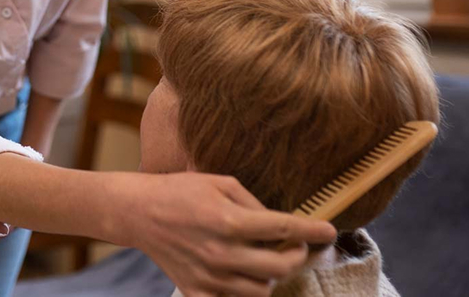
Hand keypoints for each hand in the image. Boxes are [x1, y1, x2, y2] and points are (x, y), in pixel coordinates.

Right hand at [121, 172, 336, 296]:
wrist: (139, 212)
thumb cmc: (180, 191)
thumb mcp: (219, 182)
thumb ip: (253, 203)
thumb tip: (279, 223)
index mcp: (229, 221)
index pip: (284, 228)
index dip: (312, 230)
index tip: (329, 230)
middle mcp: (222, 253)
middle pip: (280, 265)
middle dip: (297, 254)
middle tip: (295, 244)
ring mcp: (210, 277)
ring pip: (262, 289)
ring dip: (272, 273)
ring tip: (266, 257)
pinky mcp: (197, 291)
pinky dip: (244, 290)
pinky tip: (242, 273)